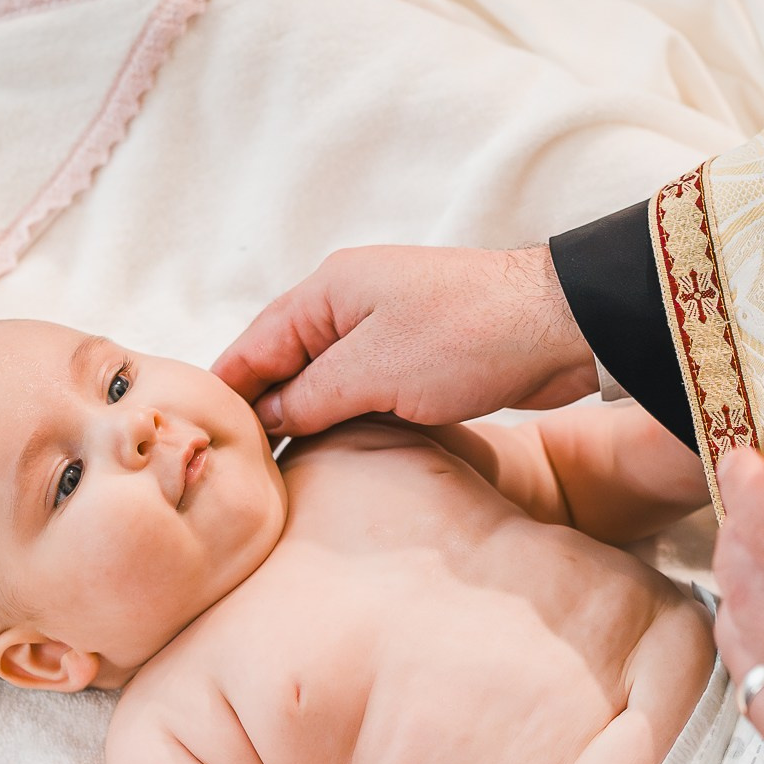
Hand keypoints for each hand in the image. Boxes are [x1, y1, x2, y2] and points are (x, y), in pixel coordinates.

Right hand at [212, 245, 597, 434]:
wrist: (562, 326)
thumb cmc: (469, 336)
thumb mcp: (375, 372)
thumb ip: (311, 395)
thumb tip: (270, 415)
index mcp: (328, 292)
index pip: (253, 346)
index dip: (225, 392)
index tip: (201, 437)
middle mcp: (350, 305)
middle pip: (283, 362)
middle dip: (259, 408)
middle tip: (233, 468)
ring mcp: (386, 330)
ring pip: (324, 380)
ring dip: (304, 418)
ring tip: (276, 471)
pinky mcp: (419, 357)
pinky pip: (363, 390)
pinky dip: (345, 417)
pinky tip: (334, 453)